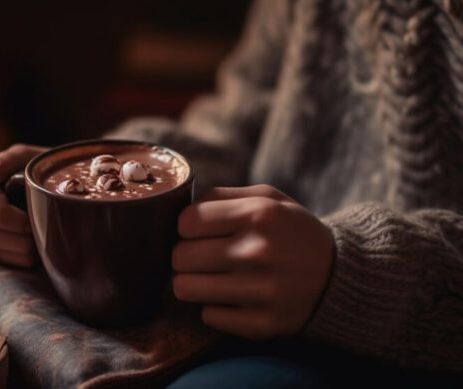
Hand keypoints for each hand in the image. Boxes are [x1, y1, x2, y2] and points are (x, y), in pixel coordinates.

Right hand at [0, 144, 46, 266]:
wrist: (44, 185)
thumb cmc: (32, 169)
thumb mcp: (24, 157)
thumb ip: (5, 161)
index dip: (19, 220)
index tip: (38, 215)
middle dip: (17, 236)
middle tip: (41, 227)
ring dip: (24, 247)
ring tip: (43, 232)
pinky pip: (4, 263)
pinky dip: (25, 256)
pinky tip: (37, 241)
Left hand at [172, 185, 333, 338]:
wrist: (340, 276)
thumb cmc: (292, 231)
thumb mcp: (267, 198)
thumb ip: (220, 196)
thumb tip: (178, 210)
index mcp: (257, 215)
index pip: (185, 222)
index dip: (187, 227)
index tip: (200, 232)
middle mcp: (257, 252)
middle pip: (179, 257)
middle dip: (187, 255)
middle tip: (204, 257)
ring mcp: (259, 291)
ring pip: (184, 288)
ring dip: (194, 283)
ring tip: (212, 277)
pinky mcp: (261, 324)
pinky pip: (208, 316)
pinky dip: (217, 308)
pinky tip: (235, 298)